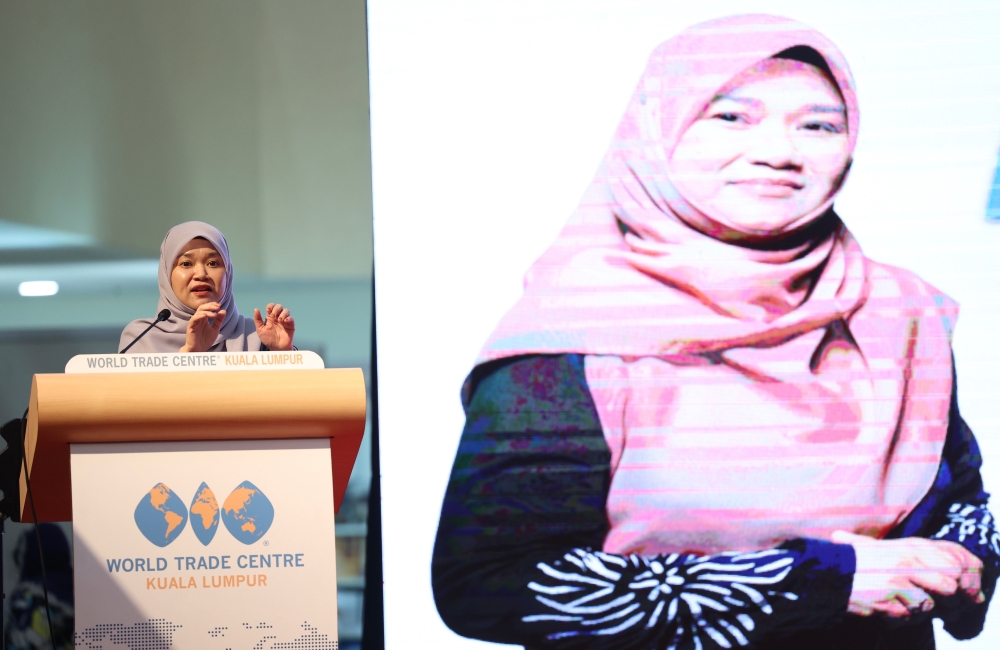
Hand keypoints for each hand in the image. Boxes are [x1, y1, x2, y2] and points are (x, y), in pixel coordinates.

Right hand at [180, 302, 225, 351]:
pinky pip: (193, 320)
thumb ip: (219, 320)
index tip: (220, 305)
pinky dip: (199, 316)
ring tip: (214, 314)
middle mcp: (198, 319)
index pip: (207, 308)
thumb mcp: (215, 329)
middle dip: (210, 306)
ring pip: (198, 313)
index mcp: (204, 319)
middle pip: (202, 308)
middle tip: (218, 306)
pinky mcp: (190, 327)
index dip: (212, 305)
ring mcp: (194, 323)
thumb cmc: (205, 340)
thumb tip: (223, 310)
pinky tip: (205, 316)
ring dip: (207, 311)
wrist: (199, 350)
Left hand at [254, 303, 294, 350]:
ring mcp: (284, 321)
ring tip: (280, 320)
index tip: (268, 310)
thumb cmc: (268, 339)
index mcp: (270, 318)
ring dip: (283, 313)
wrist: (276, 348)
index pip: (271, 307)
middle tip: (274, 315)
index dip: (270, 306)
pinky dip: (288, 318)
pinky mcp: (290, 325)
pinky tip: (285, 321)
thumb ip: (257, 320)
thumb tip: (256, 309)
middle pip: (279, 306)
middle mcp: (277, 317)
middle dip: (277, 308)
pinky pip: (291, 318)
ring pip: (286, 310)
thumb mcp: (260, 330)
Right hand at [831, 530, 983, 618]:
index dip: (965, 581)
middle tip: (932, 602)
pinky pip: (908, 615)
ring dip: (916, 608)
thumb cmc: (860, 563)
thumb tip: (952, 573)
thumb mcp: (892, 550)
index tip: (962, 592)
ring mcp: (898, 579)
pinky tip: (884, 606)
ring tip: (897, 601)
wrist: (828, 571)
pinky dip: (899, 616)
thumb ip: (919, 556)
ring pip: (928, 604)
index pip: (955, 561)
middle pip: (949, 585)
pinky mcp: (888, 598)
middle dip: (946, 600)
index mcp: (911, 546)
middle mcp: (907, 560)